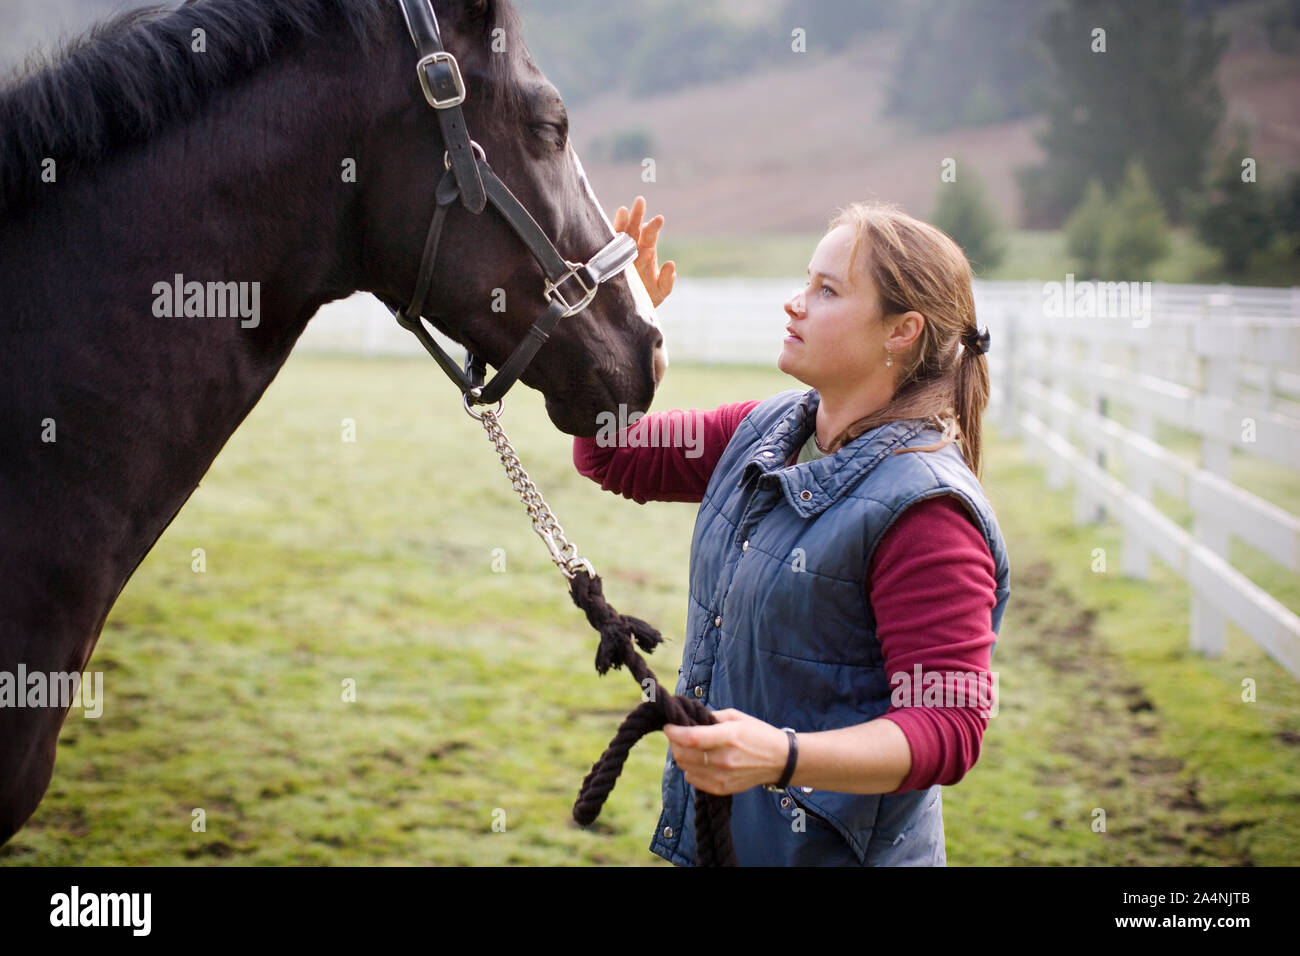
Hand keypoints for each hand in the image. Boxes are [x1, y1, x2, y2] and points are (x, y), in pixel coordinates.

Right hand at [612, 196, 675, 307]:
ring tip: (624, 211)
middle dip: (637, 216)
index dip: (653, 228)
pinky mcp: (607, 264)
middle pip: (634, 231)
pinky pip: (607, 249)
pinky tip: (607, 232)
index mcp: (646, 254)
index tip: (657, 219)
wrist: (627, 314)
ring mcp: (619, 256)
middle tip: (640, 201)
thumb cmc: (645, 300)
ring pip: (620, 236)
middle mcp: (632, 251)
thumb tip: (671, 264)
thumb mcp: (659, 292)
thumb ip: (667, 281)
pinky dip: (609, 239)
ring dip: (622, 224)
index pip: (649, 238)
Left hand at [663, 708, 790, 795]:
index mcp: (728, 736)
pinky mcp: (722, 788)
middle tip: (677, 735)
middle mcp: (724, 759)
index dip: (674, 732)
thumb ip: (711, 717)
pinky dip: (690, 769)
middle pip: (683, 755)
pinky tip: (698, 761)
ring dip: (681, 756)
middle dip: (674, 743)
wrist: (780, 760)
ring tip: (688, 747)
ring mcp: (723, 776)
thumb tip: (689, 718)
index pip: (691, 738)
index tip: (668, 726)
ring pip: (685, 768)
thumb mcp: (736, 717)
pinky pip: (694, 780)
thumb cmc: (758, 734)